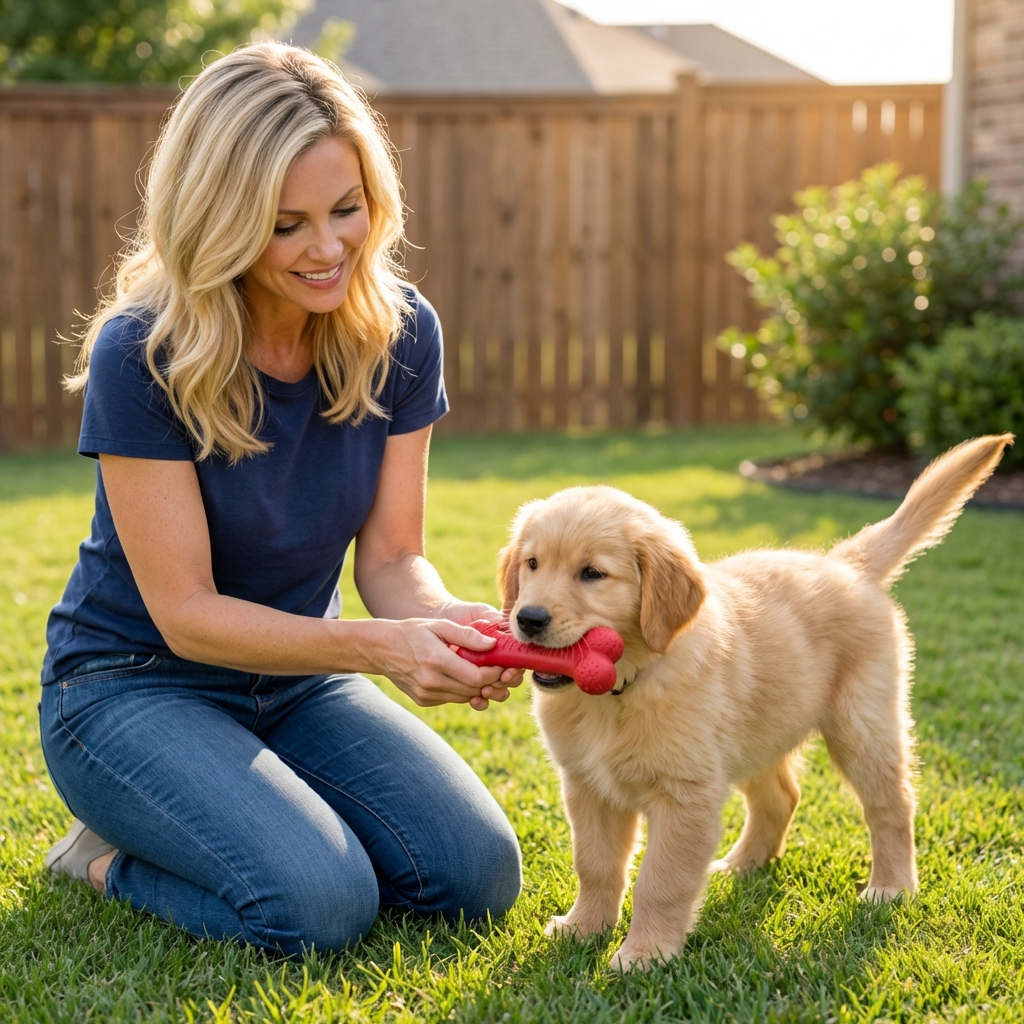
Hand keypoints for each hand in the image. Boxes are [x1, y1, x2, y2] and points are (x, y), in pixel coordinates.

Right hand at [372, 617, 513, 710]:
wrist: (381, 649)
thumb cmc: (413, 632)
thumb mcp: (440, 626)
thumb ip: (467, 635)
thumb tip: (492, 645)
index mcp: (437, 661)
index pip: (477, 677)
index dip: (496, 673)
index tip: (504, 664)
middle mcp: (431, 682)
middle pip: (474, 690)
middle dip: (492, 682)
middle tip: (501, 670)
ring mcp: (426, 694)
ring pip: (465, 697)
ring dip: (478, 687)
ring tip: (483, 671)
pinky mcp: (424, 700)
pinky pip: (452, 699)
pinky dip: (462, 690)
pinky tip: (461, 676)